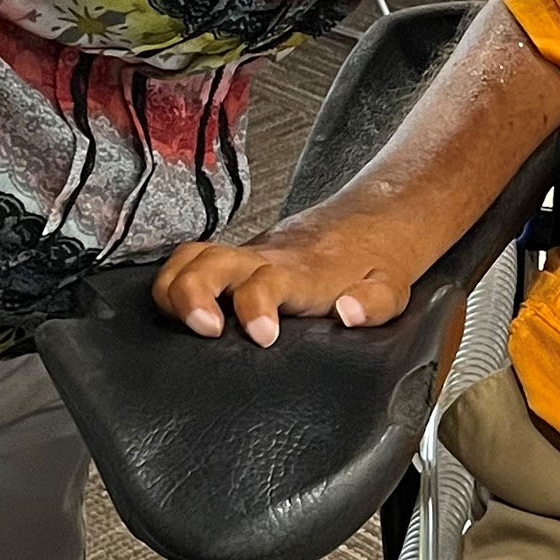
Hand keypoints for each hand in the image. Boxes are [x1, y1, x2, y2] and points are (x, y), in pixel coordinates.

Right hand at [155, 211, 428, 344]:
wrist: (366, 224)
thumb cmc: (372, 264)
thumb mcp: (390, 289)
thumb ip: (373, 304)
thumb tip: (348, 312)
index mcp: (299, 273)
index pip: (266, 281)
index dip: (256, 306)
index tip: (264, 336)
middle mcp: (262, 260)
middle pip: (209, 262)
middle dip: (194, 294)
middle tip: (206, 330)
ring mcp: (242, 258)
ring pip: (189, 259)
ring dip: (173, 289)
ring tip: (180, 326)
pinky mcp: (232, 262)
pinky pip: (187, 262)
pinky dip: (169, 283)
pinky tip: (171, 313)